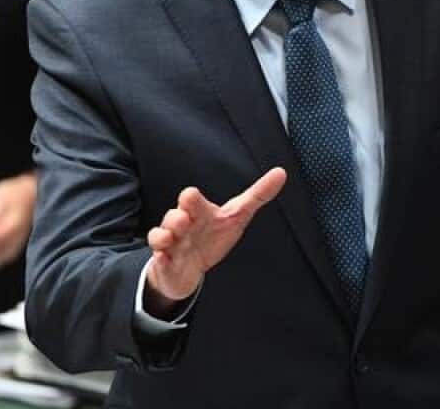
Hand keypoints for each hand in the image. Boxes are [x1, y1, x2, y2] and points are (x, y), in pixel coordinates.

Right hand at [145, 167, 286, 315]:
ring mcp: (172, 243)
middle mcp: (182, 225)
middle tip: (184, 220)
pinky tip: (165, 258)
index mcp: (199, 213)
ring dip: (166, 235)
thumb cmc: (213, 236)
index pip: (190, 198)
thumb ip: (258, 195)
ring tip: (172, 238)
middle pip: (173, 215)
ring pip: (161, 235)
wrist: (190, 266)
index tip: (192, 198)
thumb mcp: (237, 216)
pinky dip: (160, 259)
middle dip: (177, 216)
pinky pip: (158, 259)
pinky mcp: (165, 263)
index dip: (191, 199)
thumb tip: (281, 173)